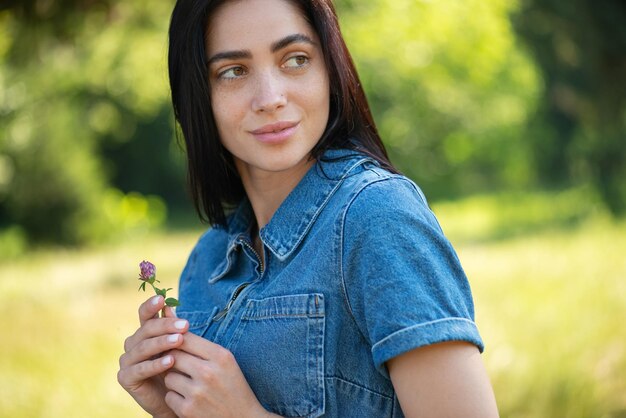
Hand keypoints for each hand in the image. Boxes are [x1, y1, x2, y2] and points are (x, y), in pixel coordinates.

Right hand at [118, 295, 189, 417]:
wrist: (175, 398)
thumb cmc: (178, 369)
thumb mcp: (178, 347)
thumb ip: (173, 328)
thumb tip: (169, 305)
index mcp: (144, 333)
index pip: (145, 315)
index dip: (151, 306)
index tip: (162, 298)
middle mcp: (133, 344)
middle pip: (146, 330)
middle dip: (166, 326)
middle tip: (185, 325)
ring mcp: (127, 361)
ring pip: (143, 347)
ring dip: (162, 343)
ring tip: (179, 340)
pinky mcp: (125, 378)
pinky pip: (140, 369)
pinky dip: (155, 364)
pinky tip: (171, 361)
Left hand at [163, 332, 273, 417]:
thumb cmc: (233, 386)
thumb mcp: (226, 362)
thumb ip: (202, 346)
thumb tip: (172, 323)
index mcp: (221, 356)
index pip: (186, 338)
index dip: (176, 341)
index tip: (176, 346)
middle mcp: (208, 372)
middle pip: (173, 356)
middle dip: (174, 361)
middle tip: (181, 366)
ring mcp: (197, 392)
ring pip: (169, 377)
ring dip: (174, 381)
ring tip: (190, 385)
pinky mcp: (188, 410)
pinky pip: (169, 396)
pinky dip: (176, 398)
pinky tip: (190, 400)